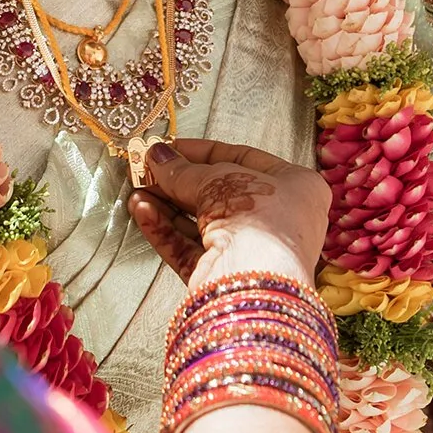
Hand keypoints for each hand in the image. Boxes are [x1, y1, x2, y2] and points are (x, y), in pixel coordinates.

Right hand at [125, 139, 331, 290]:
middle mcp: (276, 221)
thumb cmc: (257, 220)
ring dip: (166, 205)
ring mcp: (249, 251)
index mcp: (294, 187)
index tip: (170, 147)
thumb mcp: (218, 179)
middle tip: (147, 167)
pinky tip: (141, 211)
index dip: (202, 152)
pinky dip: (165, 230)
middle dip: (178, 181)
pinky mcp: (223, 277)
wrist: (257, 284)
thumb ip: (184, 169)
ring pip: (200, 224)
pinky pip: (189, 249)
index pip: (243, 160)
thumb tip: (157, 157)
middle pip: (218, 193)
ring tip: (137, 189)